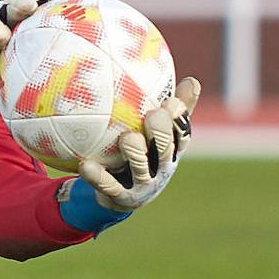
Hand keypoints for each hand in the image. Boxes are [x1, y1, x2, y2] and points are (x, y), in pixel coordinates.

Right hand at [0, 0, 82, 70]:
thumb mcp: (22, 44)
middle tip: (29, 8)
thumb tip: (85, 60)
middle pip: (14, 4)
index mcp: (23, 13)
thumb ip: (46, 47)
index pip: (43, 0)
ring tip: (0, 38)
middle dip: (22, 4)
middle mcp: (4, 13)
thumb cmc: (1, 46)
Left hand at [78, 77, 200, 210]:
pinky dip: (97, 176)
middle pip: (165, 151)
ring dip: (136, 153)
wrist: (116, 195)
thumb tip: (194, 80)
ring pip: (141, 170)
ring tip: (127, 137)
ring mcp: (142, 186)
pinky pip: (107, 186)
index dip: (180, 119)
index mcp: (169, 151)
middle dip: (162, 134)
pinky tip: (85, 165)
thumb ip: (171, 110)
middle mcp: (160, 169)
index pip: (181, 134)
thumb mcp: (155, 132)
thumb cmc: (138, 154)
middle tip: (154, 115)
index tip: (172, 101)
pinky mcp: (121, 199)